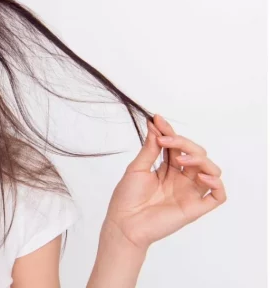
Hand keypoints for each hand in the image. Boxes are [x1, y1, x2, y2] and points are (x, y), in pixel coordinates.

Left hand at [104, 114, 226, 249]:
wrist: (123, 223)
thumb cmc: (127, 198)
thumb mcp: (137, 168)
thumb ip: (150, 148)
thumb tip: (155, 126)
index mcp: (168, 169)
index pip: (176, 146)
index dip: (169, 131)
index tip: (157, 119)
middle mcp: (182, 179)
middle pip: (196, 153)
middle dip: (183, 142)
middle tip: (164, 139)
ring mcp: (190, 192)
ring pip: (211, 169)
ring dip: (200, 158)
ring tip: (180, 158)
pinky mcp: (196, 208)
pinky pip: (218, 195)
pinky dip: (216, 183)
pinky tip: (202, 176)